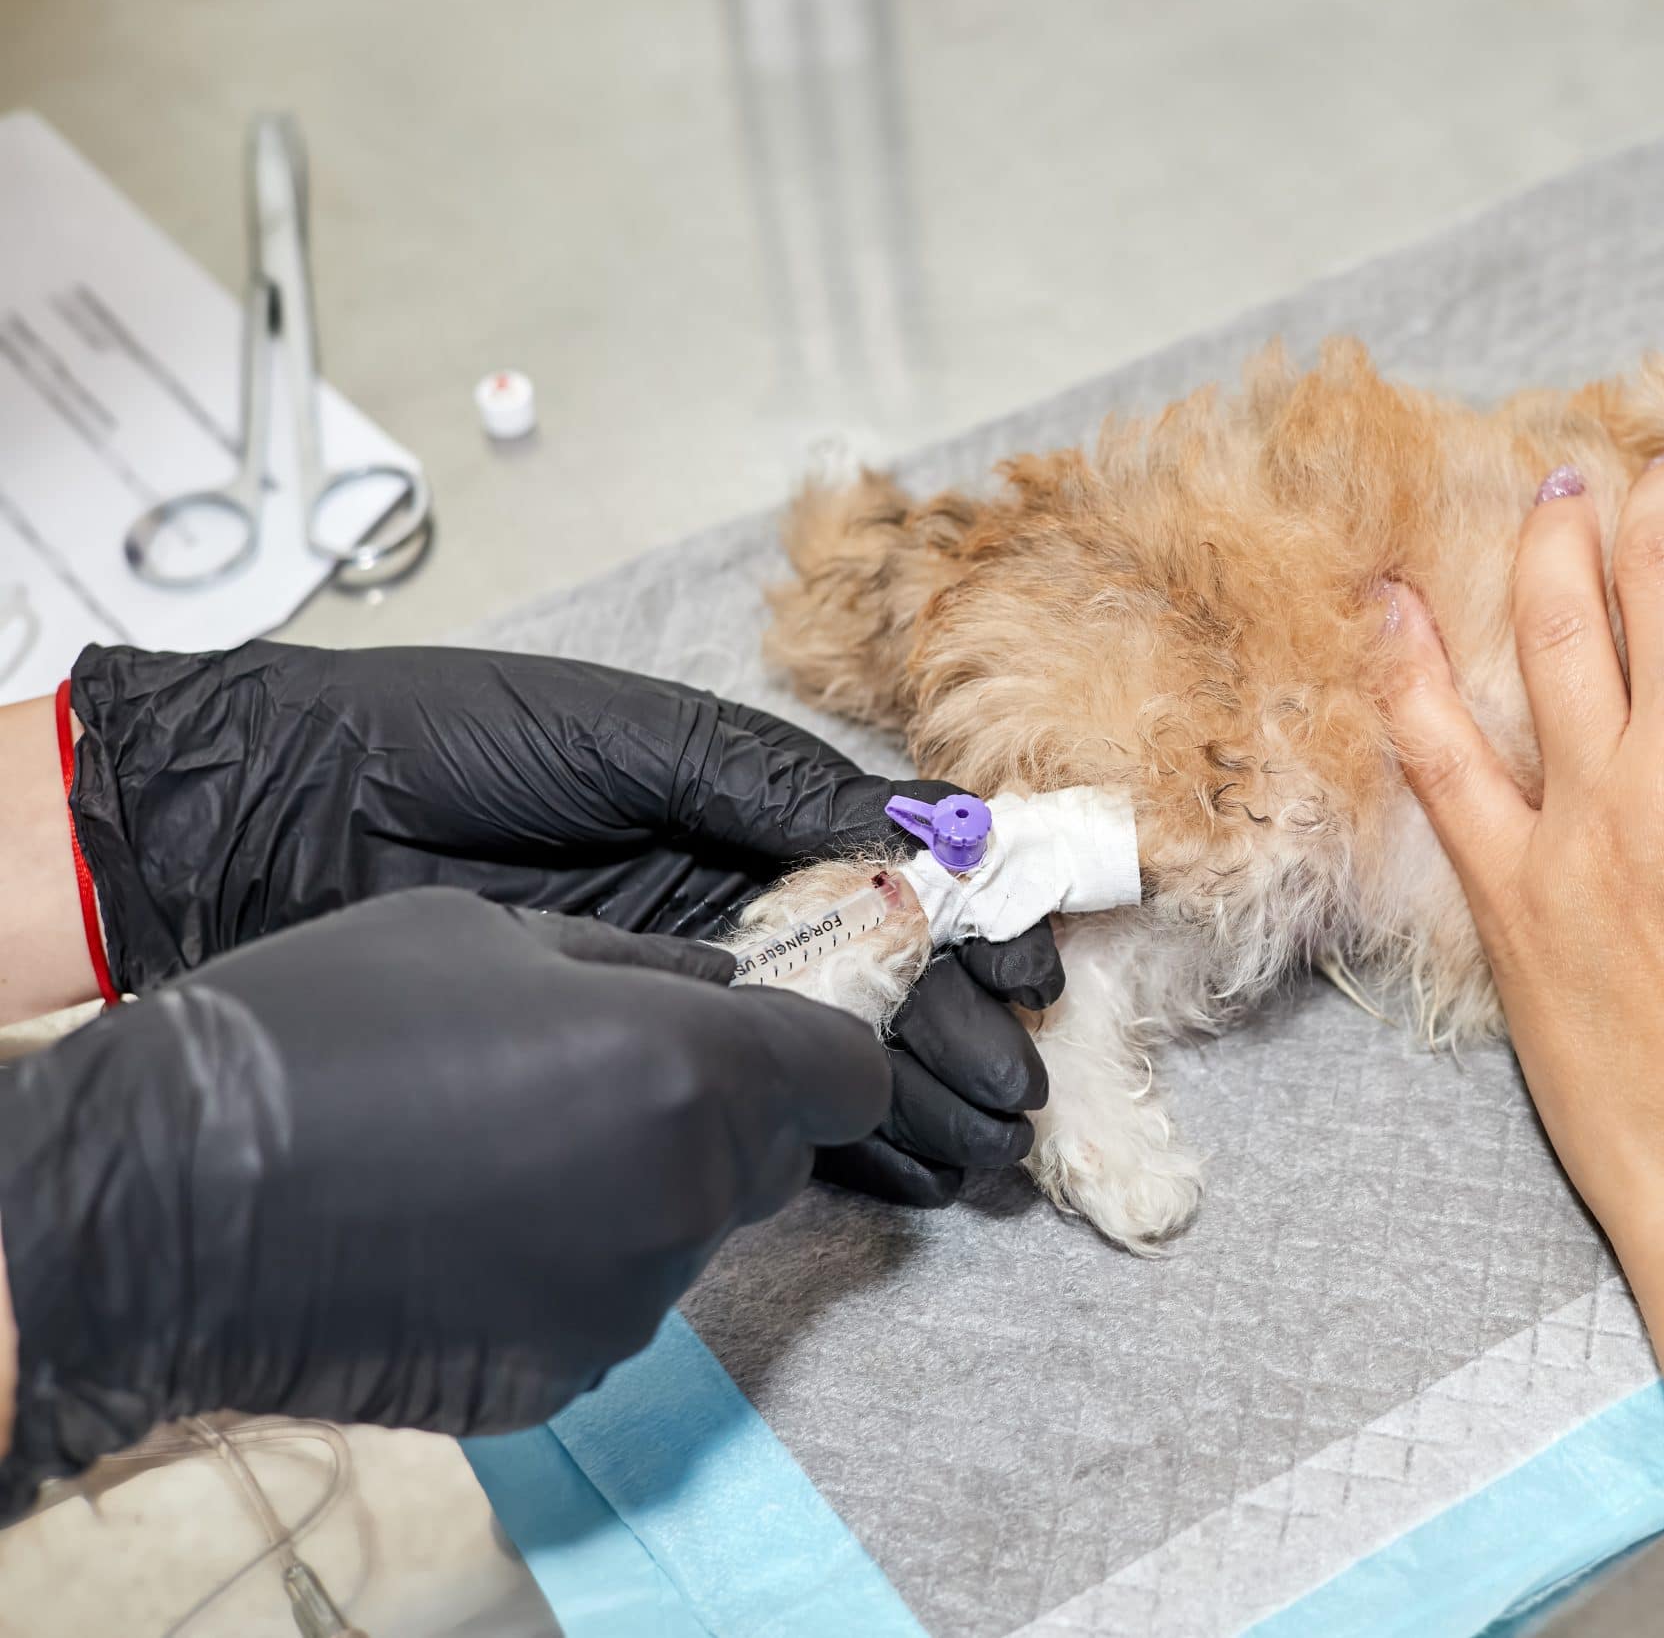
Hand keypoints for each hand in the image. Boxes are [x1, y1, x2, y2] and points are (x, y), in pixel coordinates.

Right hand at [0, 888, 889, 1513]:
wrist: (165, 1203)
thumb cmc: (324, 1029)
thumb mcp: (487, 934)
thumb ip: (635, 964)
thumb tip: (719, 984)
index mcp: (691, 1069)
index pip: (850, 1078)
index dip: (825, 1055)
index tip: (784, 1045)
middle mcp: (687, 1195)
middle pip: (775, 1157)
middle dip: (726, 1117)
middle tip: (611, 1081)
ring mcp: (630, 1301)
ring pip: (691, 1231)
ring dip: (642, 1190)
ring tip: (511, 1149)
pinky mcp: (564, 1376)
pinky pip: (612, 1302)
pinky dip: (574, 1265)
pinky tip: (471, 1228)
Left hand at [62, 641, 1063, 1194]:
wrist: (271, 819)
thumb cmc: (448, 743)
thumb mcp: (626, 738)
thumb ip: (768, 785)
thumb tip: (913, 832)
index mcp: (734, 810)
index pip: (886, 874)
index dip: (968, 926)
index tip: (1037, 978)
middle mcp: (722, 900)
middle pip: (872, 977)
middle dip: (953, 1037)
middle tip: (1019, 1101)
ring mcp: (674, 981)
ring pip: (820, 1048)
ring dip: (906, 1100)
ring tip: (980, 1153)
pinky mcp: (615, 1052)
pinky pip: (737, 1098)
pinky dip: (817, 1141)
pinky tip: (892, 1175)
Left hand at [1377, 456, 1663, 1243]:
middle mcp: (1661, 774)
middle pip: (1632, 599)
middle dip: (1632, 515)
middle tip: (1635, 467)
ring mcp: (1571, 837)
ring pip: (1539, 650)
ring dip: (1539, 562)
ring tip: (1544, 498)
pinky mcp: (1509, 908)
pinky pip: (1438, 763)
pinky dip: (1407, 677)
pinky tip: (1386, 612)